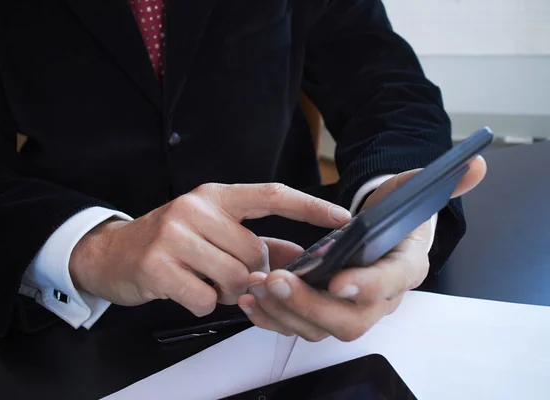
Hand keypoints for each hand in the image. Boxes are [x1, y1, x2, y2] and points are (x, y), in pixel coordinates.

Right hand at [69, 183, 350, 316]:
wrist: (111, 253)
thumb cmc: (169, 242)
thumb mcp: (212, 231)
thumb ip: (257, 242)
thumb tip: (300, 257)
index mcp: (215, 195)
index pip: (272, 195)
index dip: (310, 207)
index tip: (343, 218)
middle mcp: (195, 208)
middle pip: (255, 254)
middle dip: (250, 276)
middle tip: (226, 275)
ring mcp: (174, 235)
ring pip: (234, 279)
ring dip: (225, 291)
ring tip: (203, 280)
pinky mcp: (158, 265)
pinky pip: (206, 299)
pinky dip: (202, 303)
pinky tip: (185, 290)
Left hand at [238, 156, 486, 340]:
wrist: (381, 232)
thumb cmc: (396, 216)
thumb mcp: (414, 193)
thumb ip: (440, 181)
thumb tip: (475, 164)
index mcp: (405, 269)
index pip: (391, 284)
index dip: (368, 285)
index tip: (339, 281)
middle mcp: (379, 299)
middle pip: (350, 321)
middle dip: (312, 306)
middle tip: (279, 283)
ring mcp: (349, 309)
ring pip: (319, 329)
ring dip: (284, 312)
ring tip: (257, 287)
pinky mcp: (323, 311)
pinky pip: (299, 326)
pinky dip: (273, 317)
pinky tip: (252, 299)